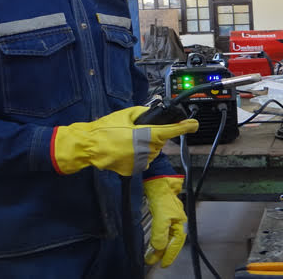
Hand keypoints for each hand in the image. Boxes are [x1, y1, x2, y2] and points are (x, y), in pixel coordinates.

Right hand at [51, 106, 198, 175]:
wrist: (89, 146)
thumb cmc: (105, 129)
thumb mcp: (125, 115)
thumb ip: (142, 113)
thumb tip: (151, 114)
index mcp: (146, 134)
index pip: (170, 131)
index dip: (184, 127)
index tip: (193, 125)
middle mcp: (146, 150)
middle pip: (160, 141)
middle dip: (154, 135)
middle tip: (137, 131)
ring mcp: (140, 162)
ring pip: (152, 151)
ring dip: (145, 146)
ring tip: (128, 141)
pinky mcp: (133, 170)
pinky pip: (142, 160)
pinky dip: (138, 155)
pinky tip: (125, 150)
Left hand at [144, 176, 187, 267]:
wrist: (156, 178)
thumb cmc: (162, 193)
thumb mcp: (162, 215)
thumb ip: (160, 232)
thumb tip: (158, 247)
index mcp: (178, 221)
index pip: (176, 243)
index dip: (170, 254)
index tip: (163, 264)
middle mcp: (174, 220)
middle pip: (170, 240)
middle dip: (162, 252)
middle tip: (152, 261)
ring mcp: (167, 216)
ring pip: (164, 236)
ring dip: (158, 246)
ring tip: (150, 254)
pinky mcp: (159, 212)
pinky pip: (159, 229)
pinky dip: (155, 237)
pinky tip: (151, 240)